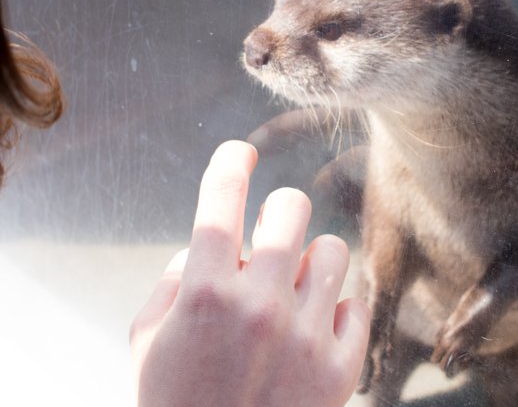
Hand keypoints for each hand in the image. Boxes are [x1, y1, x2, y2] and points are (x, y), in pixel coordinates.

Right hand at [130, 140, 369, 406]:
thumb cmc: (173, 404)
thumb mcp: (148, 342)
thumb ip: (174, 282)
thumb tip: (209, 245)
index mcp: (204, 297)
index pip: (219, 205)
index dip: (229, 165)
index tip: (240, 151)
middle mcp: (259, 307)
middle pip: (291, 209)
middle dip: (279, 211)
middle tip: (272, 230)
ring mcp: (305, 337)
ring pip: (334, 250)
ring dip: (312, 259)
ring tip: (296, 286)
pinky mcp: (340, 369)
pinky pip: (356, 302)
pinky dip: (336, 307)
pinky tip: (315, 327)